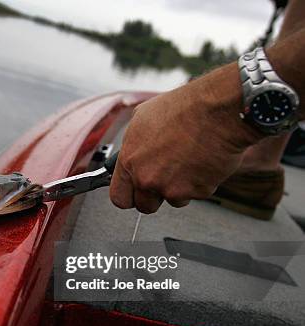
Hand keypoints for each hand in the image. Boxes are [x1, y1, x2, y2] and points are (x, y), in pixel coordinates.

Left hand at [109, 63, 261, 213]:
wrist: (217, 110)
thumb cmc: (183, 108)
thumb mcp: (141, 118)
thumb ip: (132, 143)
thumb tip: (131, 150)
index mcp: (130, 162)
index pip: (119, 197)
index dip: (128, 196)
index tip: (133, 193)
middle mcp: (147, 179)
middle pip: (145, 206)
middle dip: (153, 196)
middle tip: (164, 178)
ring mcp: (172, 188)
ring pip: (172, 200)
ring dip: (178, 188)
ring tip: (186, 163)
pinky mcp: (197, 192)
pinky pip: (195, 194)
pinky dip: (198, 183)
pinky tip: (200, 162)